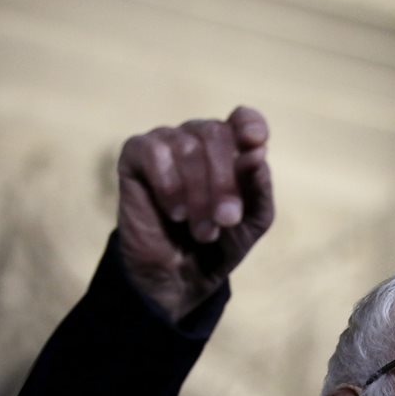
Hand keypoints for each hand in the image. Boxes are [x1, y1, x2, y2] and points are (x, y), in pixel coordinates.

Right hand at [116, 106, 273, 321]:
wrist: (181, 276)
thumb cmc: (221, 243)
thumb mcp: (253, 220)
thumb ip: (259, 187)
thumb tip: (257, 154)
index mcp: (232, 148)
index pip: (244, 119)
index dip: (250, 125)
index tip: (255, 144)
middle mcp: (199, 137)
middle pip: (216, 133)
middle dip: (224, 181)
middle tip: (227, 220)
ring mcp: (166, 142)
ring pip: (186, 145)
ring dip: (198, 193)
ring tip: (202, 231)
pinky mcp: (135, 155)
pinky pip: (153, 152)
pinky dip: (169, 185)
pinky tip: (174, 212)